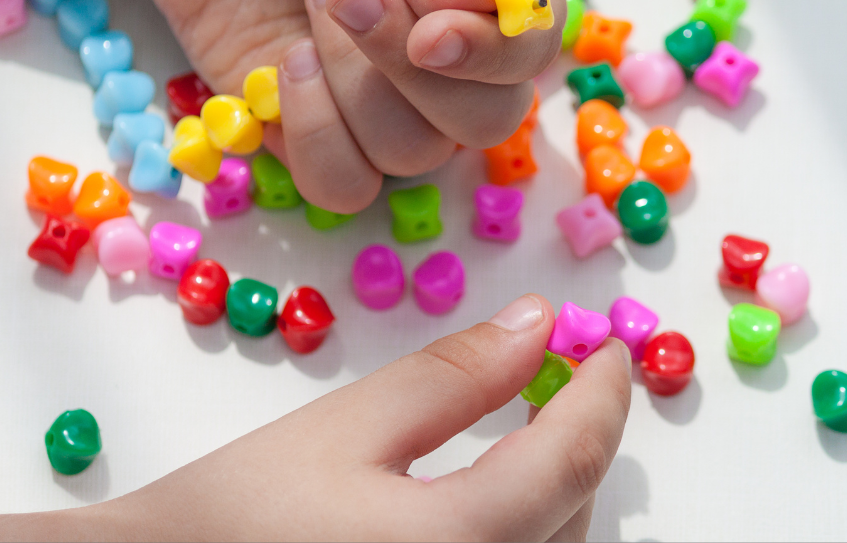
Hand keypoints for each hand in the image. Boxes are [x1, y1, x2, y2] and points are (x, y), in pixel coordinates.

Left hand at [0, 0, 562, 214]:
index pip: (529, 52)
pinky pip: (341, 182)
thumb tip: (479, 6)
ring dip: (351, 88)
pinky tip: (283, 64)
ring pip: (409, 156)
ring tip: (311, 2)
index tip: (430, 35)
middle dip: (404, 69)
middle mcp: (451, 52)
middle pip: (480, 123)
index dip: (488, 58)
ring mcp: (385, 97)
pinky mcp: (319, 127)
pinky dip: (312, 136)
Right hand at [0, 296, 629, 540]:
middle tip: (568, 376)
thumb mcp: (348, 427)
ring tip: (535, 428)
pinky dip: (528, 531)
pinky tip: (498, 498)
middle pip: (574, 517)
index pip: (570, 462)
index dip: (602, 395)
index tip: (609, 350)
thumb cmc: (238, 511)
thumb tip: (538, 325)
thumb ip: (453, 376)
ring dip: (561, 489)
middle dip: (582, 439)